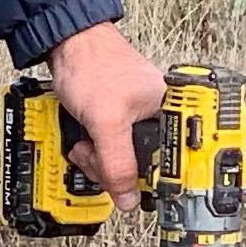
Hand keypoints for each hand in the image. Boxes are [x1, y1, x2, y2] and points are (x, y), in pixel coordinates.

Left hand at [44, 21, 170, 210]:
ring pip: (126, 165)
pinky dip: (95, 153)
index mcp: (177, 113)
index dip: (156, 181)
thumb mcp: (105, 121)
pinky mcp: (122, 127)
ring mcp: (142, 125)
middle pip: (147, 169)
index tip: (138, 193)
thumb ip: (117, 162)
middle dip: (113, 168)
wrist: (67, 48)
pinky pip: (113, 154)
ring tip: (86, 142)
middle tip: (95, 152)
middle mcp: (165, 120)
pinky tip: (84, 141)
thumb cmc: (93, 67)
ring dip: (99, 161)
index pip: (178, 164)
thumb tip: (129, 197)